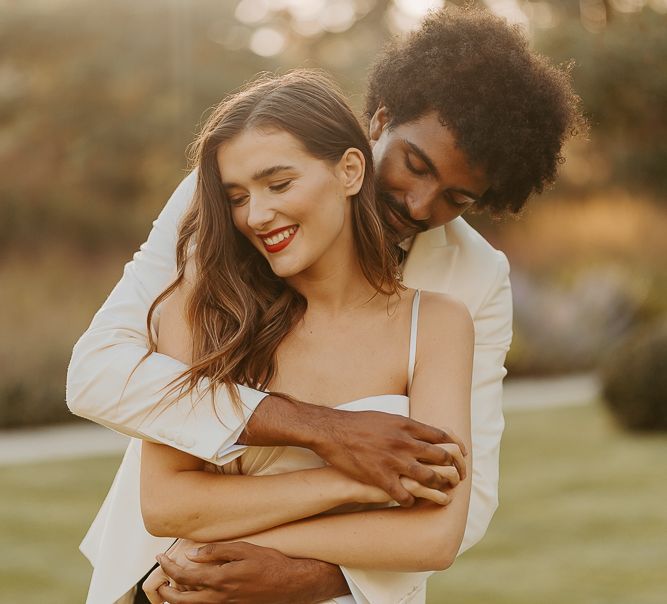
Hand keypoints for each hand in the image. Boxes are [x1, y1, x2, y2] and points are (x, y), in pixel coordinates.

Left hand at [146, 540, 348, 603]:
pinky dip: (195, 600)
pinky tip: (195, 591)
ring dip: (178, 598)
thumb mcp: (244, 549)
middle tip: (160, 580)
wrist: (290, 584)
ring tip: (172, 587)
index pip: (184, 575)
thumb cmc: (269, 563)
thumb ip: (216, 552)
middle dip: (165, 591)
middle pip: (181, 600)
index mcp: (220, 579)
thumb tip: (192, 554)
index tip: (160, 557)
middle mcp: (219, 597)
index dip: (168, 567)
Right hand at [314, 408, 466, 506]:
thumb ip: (406, 426)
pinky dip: (411, 501)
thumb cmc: (358, 423)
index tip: (461, 455)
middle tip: (458, 478)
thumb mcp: (387, 417)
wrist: (333, 432)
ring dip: (438, 487)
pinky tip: (410, 503)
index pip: (442, 436)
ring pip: (429, 477)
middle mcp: (405, 442)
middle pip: (441, 457)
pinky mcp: (381, 477)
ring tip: (442, 494)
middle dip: (453, 469)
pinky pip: (405, 496)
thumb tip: (422, 431)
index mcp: (407, 425)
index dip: (455, 447)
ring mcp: (394, 461)